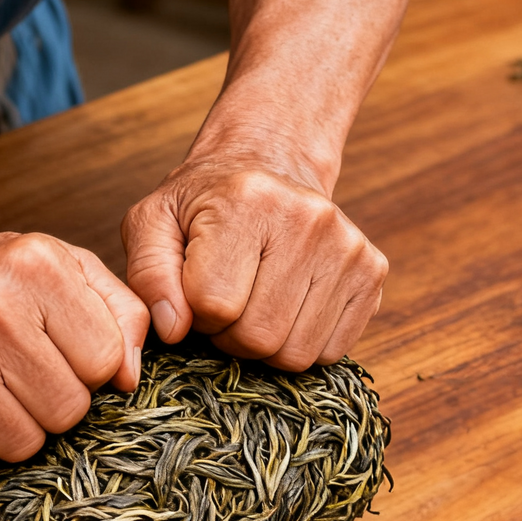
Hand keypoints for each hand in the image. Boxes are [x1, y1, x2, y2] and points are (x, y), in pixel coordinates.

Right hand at [0, 231, 148, 474]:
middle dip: (52, 400)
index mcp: (34, 267)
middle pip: (69, 410)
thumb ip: (117, 311)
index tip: (56, 349)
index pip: (105, 361)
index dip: (86, 365)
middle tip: (19, 372)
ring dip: (13, 427)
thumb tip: (130, 379)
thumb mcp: (56, 265)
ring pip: (25, 444)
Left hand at [122, 158, 386, 370]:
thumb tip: (173, 330)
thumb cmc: (204, 205)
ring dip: (266, 344)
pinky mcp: (372, 272)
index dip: (196, 314)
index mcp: (247, 202)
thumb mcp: (152, 224)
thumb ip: (149, 275)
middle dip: (230, 335)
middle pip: (258, 336)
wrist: (269, 167)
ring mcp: (348, 248)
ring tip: (256, 302)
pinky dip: (302, 343)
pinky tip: (288, 305)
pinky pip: (331, 352)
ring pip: (296, 353)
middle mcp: (309, 221)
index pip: (214, 305)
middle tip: (227, 301)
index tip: (197, 289)